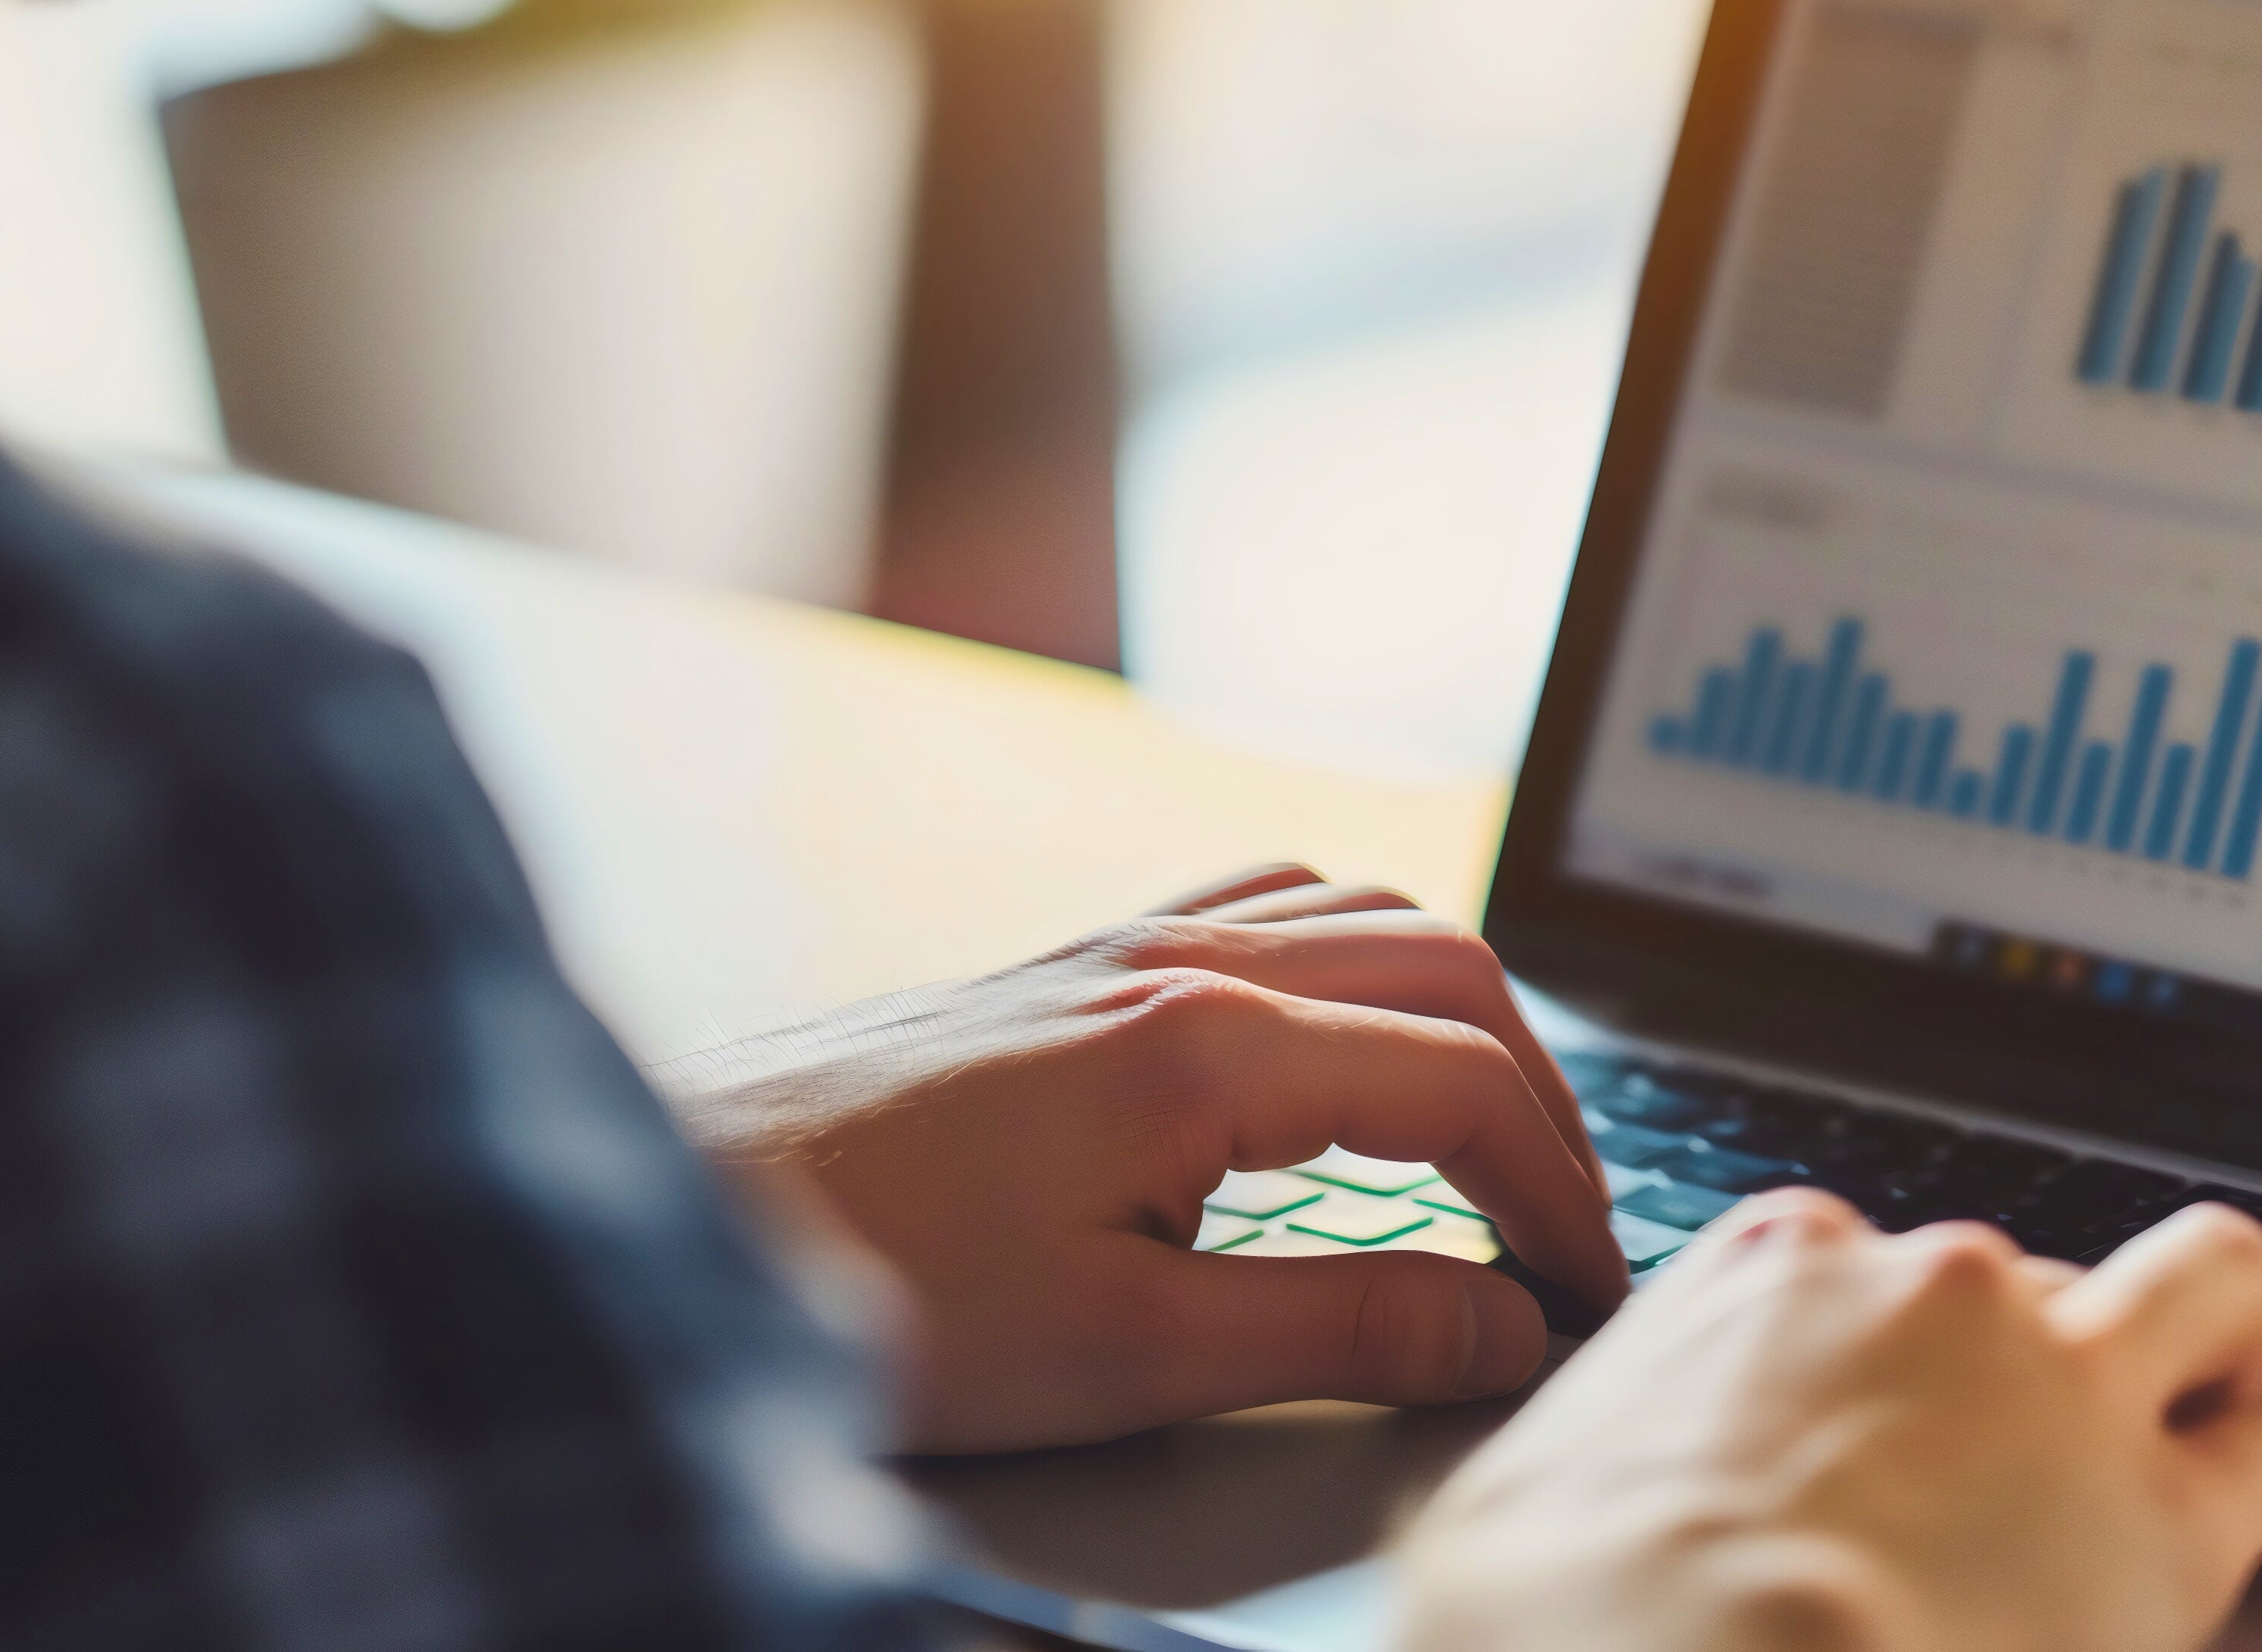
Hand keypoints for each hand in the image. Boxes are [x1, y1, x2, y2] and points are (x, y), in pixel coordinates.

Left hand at [654, 865, 1629, 1452]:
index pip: (1463, 1085)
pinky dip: (1353, 966)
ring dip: (1457, 1020)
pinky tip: (1338, 1040)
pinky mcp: (1063, 970)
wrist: (676, 1212)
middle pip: (1443, 976)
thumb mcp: (1135, 1352)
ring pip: (1362, 920)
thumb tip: (1500, 1324)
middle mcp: (1175, 962)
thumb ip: (1344, 1328)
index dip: (1557, 1192)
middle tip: (1562, 1227)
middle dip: (1538, 1098)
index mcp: (1207, 1044)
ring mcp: (1115, 948)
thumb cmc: (876, 1288)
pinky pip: (1263, 909)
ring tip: (1485, 1141)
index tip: (1585, 1292)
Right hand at [1399, 1194, 2261, 1651]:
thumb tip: (1491, 1518)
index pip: (1861, 1270)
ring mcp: (2061, 1377)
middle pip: (2036, 1272)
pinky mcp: (2168, 1503)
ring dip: (2238, 1329)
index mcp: (1769, 1272)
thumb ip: (1541, 1483)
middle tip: (2084, 1398)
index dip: (1892, 1347)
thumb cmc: (1575, 1633)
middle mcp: (1928, 1286)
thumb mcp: (1495, 1521)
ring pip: (2211, 1284)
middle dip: (2072, 1323)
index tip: (1894, 1403)